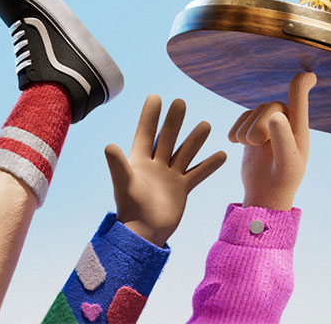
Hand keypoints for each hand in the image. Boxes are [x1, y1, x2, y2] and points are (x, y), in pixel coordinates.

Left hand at [105, 95, 227, 245]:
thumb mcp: (124, 184)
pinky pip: (197, 173)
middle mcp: (155, 165)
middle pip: (167, 138)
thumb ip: (118, 165)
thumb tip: (109, 145)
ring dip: (194, 139)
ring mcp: (169, 176)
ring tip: (205, 124)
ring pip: (184, 153)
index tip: (156, 96)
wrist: (144, 234)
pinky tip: (221, 155)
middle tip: (181, 102)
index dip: (150, 115)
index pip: (146, 132)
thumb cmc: (131, 209)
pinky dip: (209, 165)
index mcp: (139, 160)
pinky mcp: (181, 189)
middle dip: (174, 121)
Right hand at [229, 71, 315, 210]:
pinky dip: (236, 130)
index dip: (303, 81)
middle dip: (259, 123)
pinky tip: (237, 144)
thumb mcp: (286, 164)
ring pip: (253, 111)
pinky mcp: (251, 130)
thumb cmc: (282, 181)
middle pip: (269, 106)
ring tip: (250, 147)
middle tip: (255, 143)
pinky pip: (241, 117)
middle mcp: (286, 122)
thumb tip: (276, 115)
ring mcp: (268, 125)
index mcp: (299, 127)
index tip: (309, 73)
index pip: (300, 95)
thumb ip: (283, 139)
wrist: (264, 195)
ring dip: (247, 130)